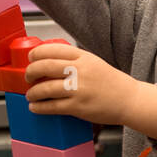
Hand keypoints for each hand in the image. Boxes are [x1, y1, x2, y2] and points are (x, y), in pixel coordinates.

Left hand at [25, 43, 142, 126]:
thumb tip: (48, 62)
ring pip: (46, 88)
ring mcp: (79, 89)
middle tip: (27, 77)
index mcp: (83, 57)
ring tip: (30, 95)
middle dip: (30, 72)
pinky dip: (40, 107)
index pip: (52, 49)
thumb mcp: (94, 63)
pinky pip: (52, 106)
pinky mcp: (79, 107)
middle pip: (45, 66)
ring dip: (32, 92)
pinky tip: (35, 107)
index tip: (31, 58)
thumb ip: (74, 60)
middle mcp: (80, 71)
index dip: (36, 53)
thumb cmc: (112, 83)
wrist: (129, 100)